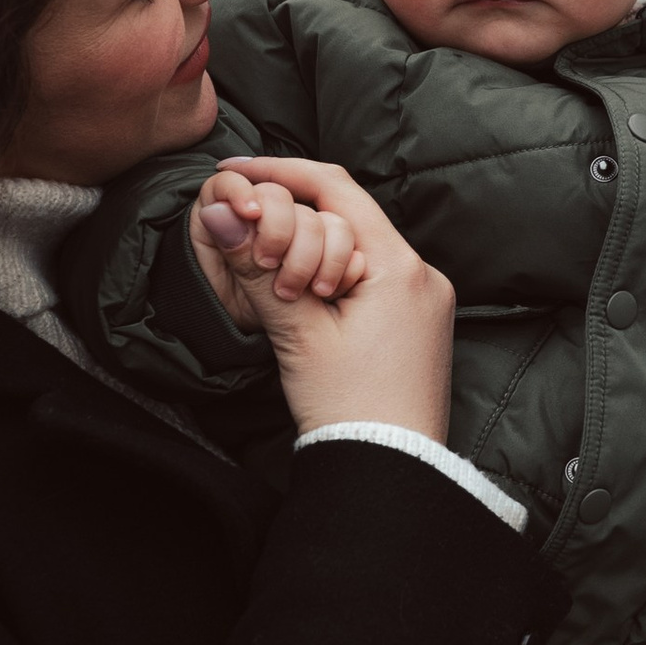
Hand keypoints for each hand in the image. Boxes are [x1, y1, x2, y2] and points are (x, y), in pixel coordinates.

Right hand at [198, 157, 453, 442]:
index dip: (280, 173)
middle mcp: (423, 275)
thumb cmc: (349, 410)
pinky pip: (372, 278)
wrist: (392, 472)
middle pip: (348, 216)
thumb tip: (220, 214)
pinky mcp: (418, 325)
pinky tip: (301, 292)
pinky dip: (333, 275)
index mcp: (400, 267)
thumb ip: (257, 268)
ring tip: (271, 274)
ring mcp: (426, 301)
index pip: (336, 188)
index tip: (235, 173)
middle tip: (247, 231)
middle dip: (292, 217)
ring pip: (357, 247)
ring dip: (310, 249)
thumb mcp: (296, 333)